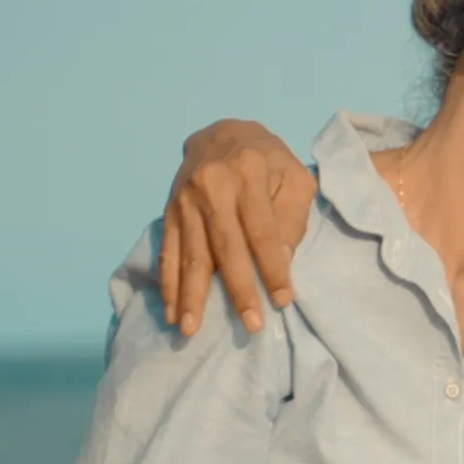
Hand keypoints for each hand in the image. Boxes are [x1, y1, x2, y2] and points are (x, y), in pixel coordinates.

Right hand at [161, 120, 314, 335]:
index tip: (283, 300)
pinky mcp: (169, 211)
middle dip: (238, 290)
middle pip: (225, 247)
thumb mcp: (295, 177)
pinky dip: (169, 284)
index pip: (262, 230)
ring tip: (191, 330)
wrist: (222, 133)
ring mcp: (185, 200)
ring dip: (191, 295)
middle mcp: (212, 187)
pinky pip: (168, 251)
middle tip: (249, 326)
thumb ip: (291, 218)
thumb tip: (281, 261)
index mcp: (249, 175)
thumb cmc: (268, 161)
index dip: (272, 267)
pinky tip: (172, 311)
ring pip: (190, 254)